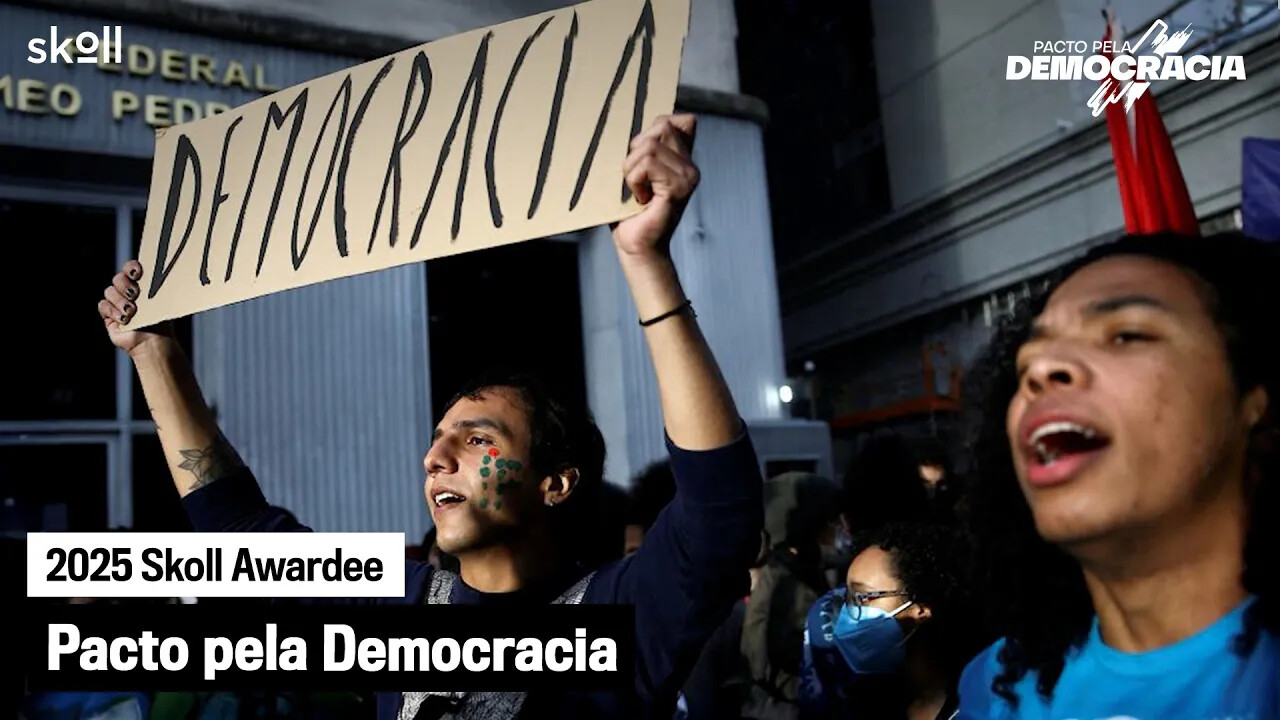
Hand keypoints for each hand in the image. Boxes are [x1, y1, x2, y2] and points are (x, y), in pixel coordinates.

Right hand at [98, 260, 172, 354]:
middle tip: (135, 294)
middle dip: (125, 285)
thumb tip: (171, 270)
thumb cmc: (161, 321)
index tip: (137, 273)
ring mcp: (117, 302)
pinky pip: (103, 305)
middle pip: (118, 278)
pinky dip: (113, 311)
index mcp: (141, 284)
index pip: (131, 268)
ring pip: (109, 291)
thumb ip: (161, 286)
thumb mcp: (163, 301)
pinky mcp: (109, 314)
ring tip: (132, 312)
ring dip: (120, 301)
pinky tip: (124, 319)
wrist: (154, 341)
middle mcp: (127, 291)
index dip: (131, 267)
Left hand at [612, 114, 699, 260]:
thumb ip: (645, 145)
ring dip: (631, 169)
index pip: (674, 121)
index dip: (650, 133)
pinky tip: (639, 198)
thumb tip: (649, 122)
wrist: (635, 244)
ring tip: (636, 191)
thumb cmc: (630, 210)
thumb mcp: (635, 169)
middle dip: (635, 151)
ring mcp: (688, 178)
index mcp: (684, 159)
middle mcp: (691, 167)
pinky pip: (646, 165)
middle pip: (660, 128)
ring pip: (649, 146)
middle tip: (635, 180)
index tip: (640, 162)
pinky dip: (633, 180)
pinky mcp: (678, 189)